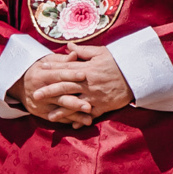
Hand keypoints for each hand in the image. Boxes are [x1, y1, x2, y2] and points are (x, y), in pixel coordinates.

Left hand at [16, 45, 133, 125]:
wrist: (137, 75)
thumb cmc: (118, 62)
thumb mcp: (101, 53)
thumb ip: (83, 52)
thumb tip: (68, 47)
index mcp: (86, 69)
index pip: (65, 69)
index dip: (52, 70)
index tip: (40, 70)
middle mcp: (88, 84)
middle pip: (65, 88)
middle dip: (49, 92)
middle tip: (35, 95)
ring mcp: (95, 97)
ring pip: (75, 105)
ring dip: (61, 111)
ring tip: (49, 116)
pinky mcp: (103, 106)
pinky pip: (90, 115)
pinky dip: (81, 121)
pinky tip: (73, 126)